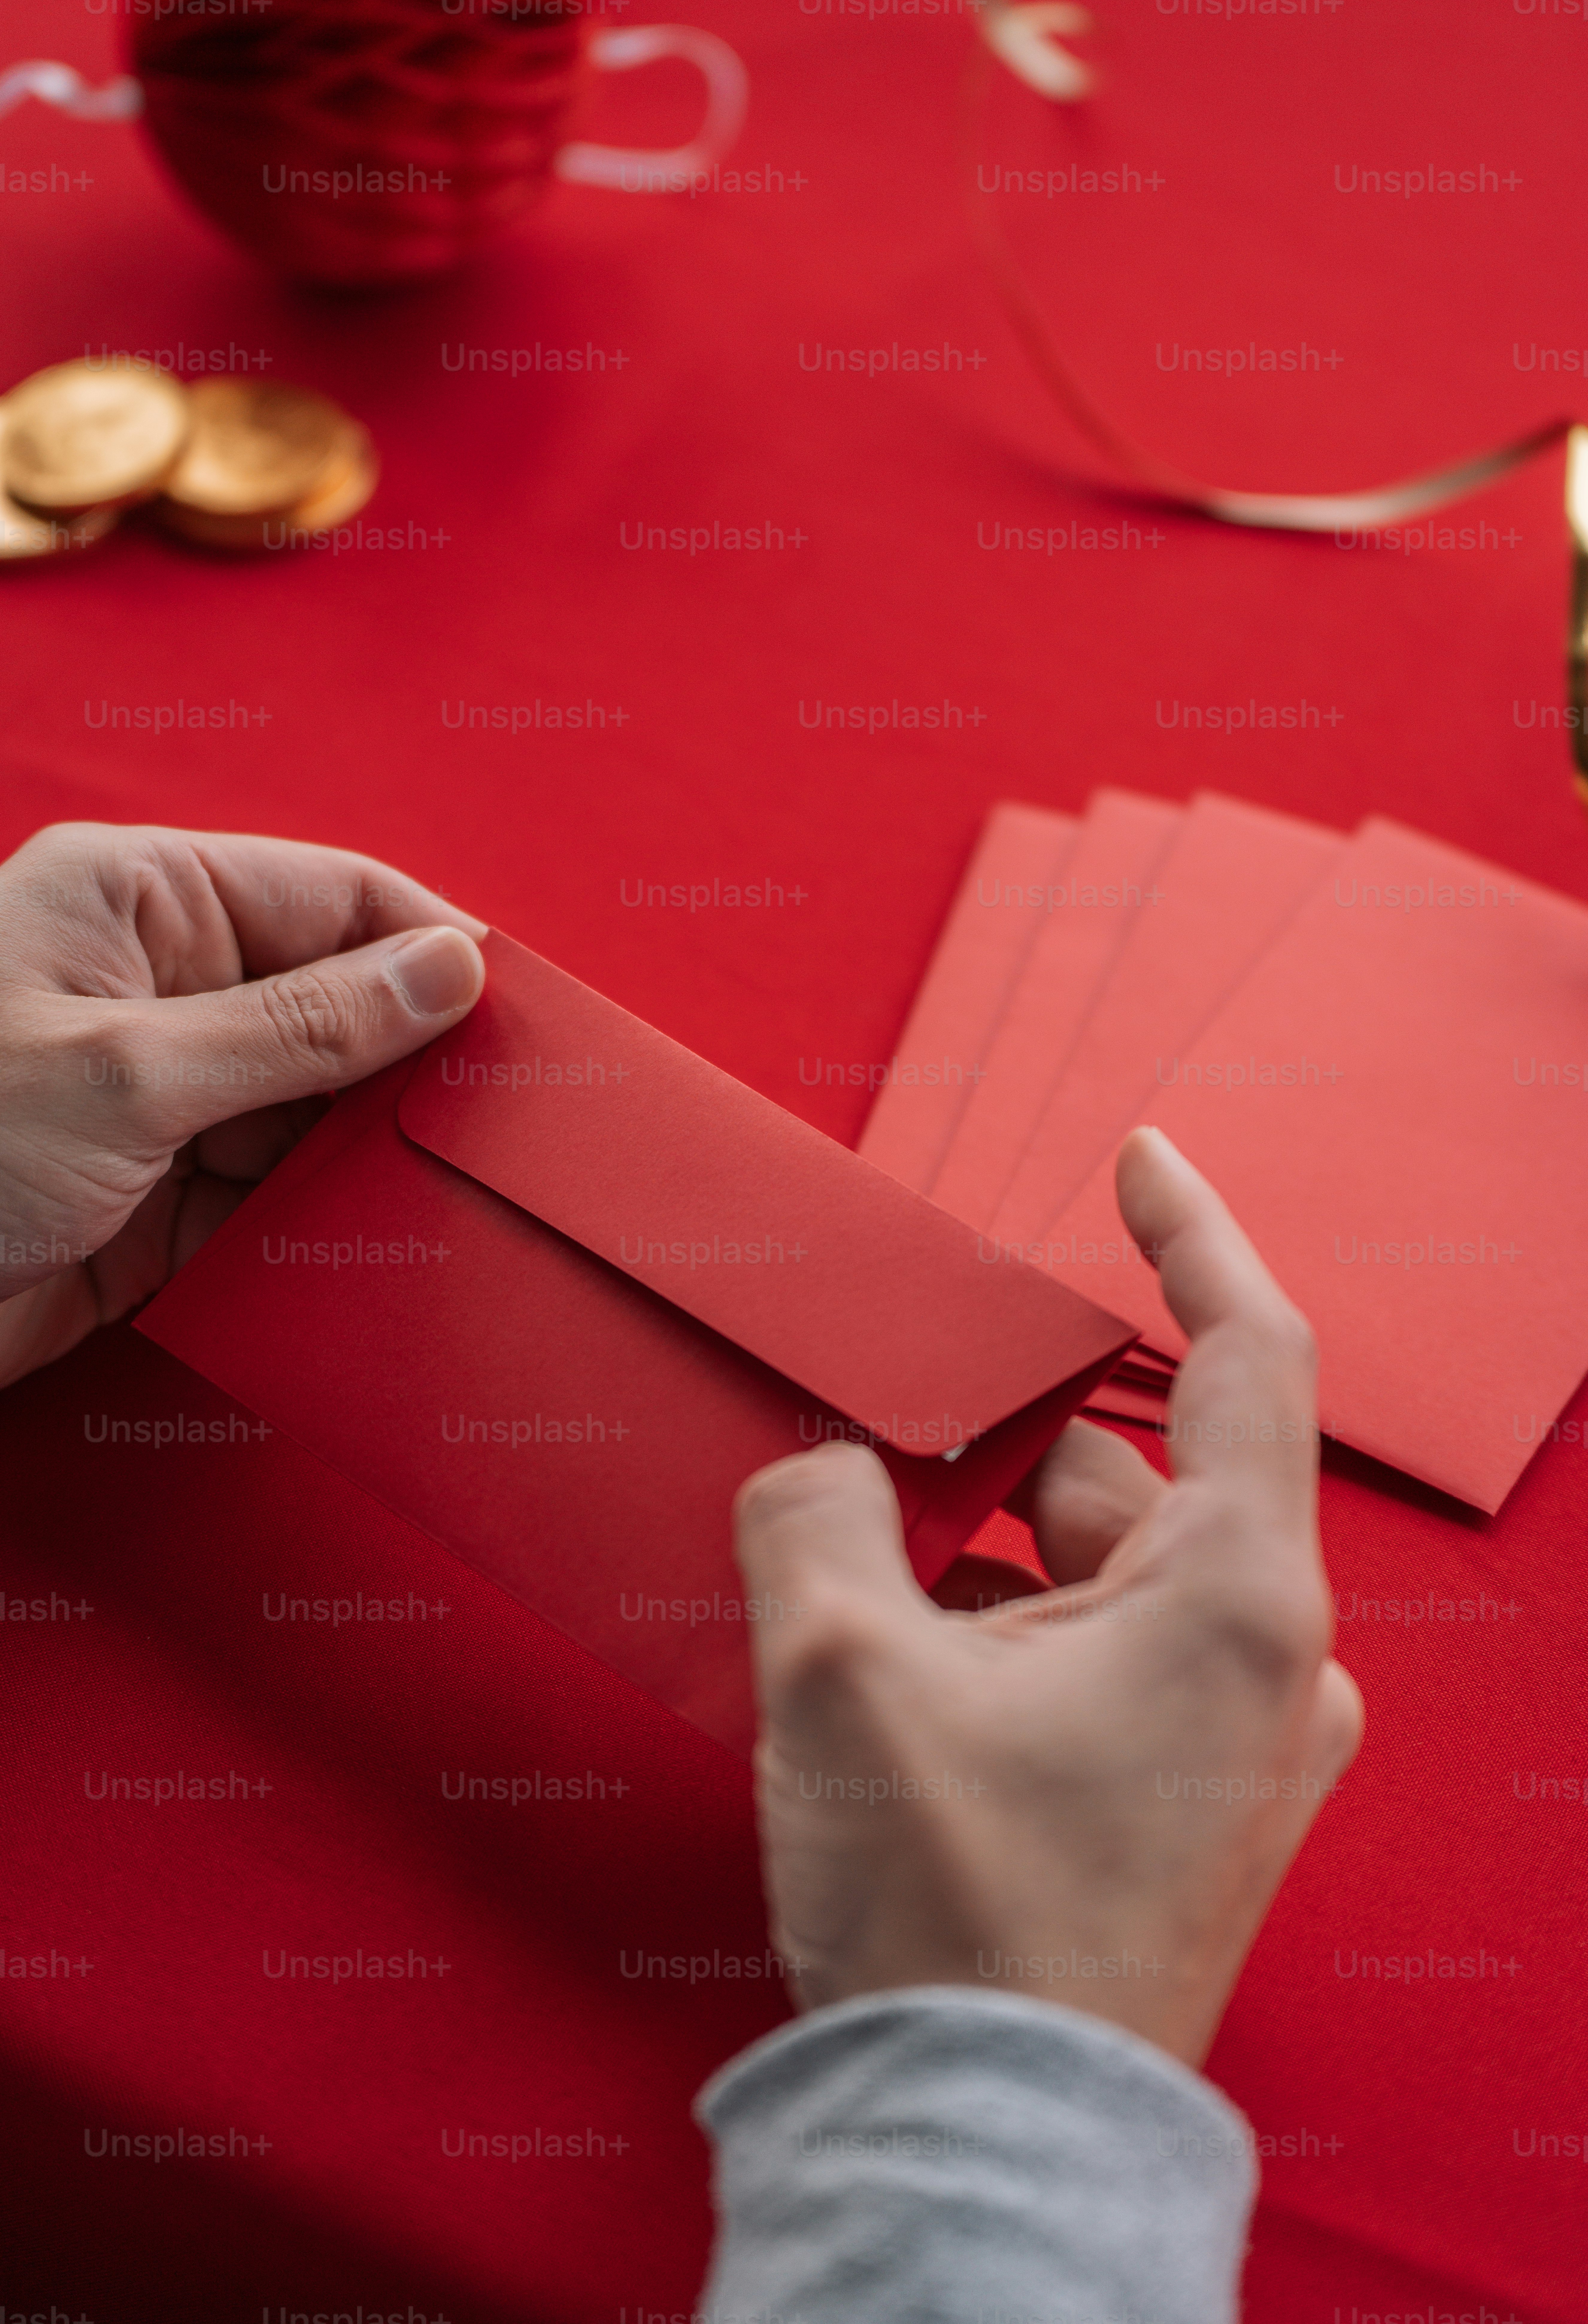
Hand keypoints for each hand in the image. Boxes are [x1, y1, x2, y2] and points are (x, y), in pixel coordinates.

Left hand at [0, 822, 486, 1387]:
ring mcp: (162, 1100)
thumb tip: (450, 970)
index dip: (436, 953)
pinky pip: (277, 1203)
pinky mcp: (158, 1203)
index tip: (527, 1024)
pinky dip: (329, 1231)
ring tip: (457, 1201)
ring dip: (379, 1160)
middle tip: (513, 1131)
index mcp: (142, 905)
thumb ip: (301, 1027)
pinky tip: (382, 1254)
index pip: (334, 900)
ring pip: (320, 1114)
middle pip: (340, 1007)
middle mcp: (160, 990)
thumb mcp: (129, 1075)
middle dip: (420, 1067)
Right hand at [731, 1126, 1363, 2067]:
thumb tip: (821, 1471)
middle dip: (987, 1445)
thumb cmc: (954, 1909)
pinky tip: (883, 1656)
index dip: (1191, 1234)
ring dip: (971, 1558)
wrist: (984, 2138)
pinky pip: (1085, 1661)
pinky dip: (992, 1635)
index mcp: (1235, 1600)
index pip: (1245, 1353)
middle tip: (868, 1418)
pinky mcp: (1173, 1799)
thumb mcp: (845, 1671)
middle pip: (1119, 1479)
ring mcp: (1226, 1739)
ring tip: (844, 1561)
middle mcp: (1262, 1661)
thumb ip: (818, 1519)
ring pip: (1087, 1578)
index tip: (1140, 1151)